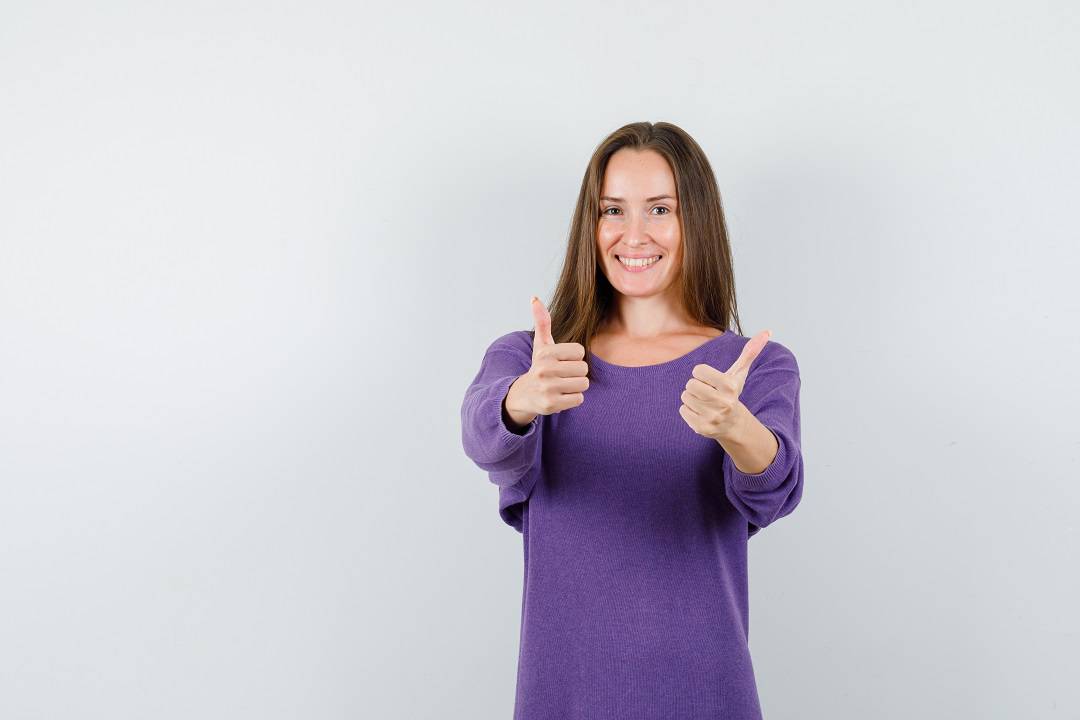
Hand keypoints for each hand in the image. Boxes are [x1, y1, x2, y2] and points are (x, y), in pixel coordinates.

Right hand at [503, 296, 589, 427]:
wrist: (524, 395)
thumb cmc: (539, 367)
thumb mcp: (540, 345)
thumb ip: (542, 322)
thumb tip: (534, 298)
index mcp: (545, 353)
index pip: (580, 351)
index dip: (574, 357)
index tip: (561, 361)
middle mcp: (544, 369)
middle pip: (583, 368)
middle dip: (576, 372)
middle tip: (562, 375)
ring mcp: (547, 388)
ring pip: (583, 384)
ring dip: (576, 386)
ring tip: (562, 385)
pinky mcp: (551, 405)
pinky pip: (578, 399)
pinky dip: (573, 399)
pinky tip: (561, 396)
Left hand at [678, 329, 771, 440]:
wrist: (733, 424)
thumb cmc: (732, 393)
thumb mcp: (739, 373)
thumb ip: (750, 352)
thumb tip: (767, 330)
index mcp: (729, 386)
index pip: (698, 370)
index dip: (702, 374)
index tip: (712, 381)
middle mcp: (723, 403)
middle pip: (690, 384)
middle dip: (696, 386)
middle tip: (708, 393)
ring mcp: (712, 417)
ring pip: (685, 397)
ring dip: (692, 398)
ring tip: (705, 403)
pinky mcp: (702, 428)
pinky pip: (682, 410)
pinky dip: (688, 410)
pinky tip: (701, 413)